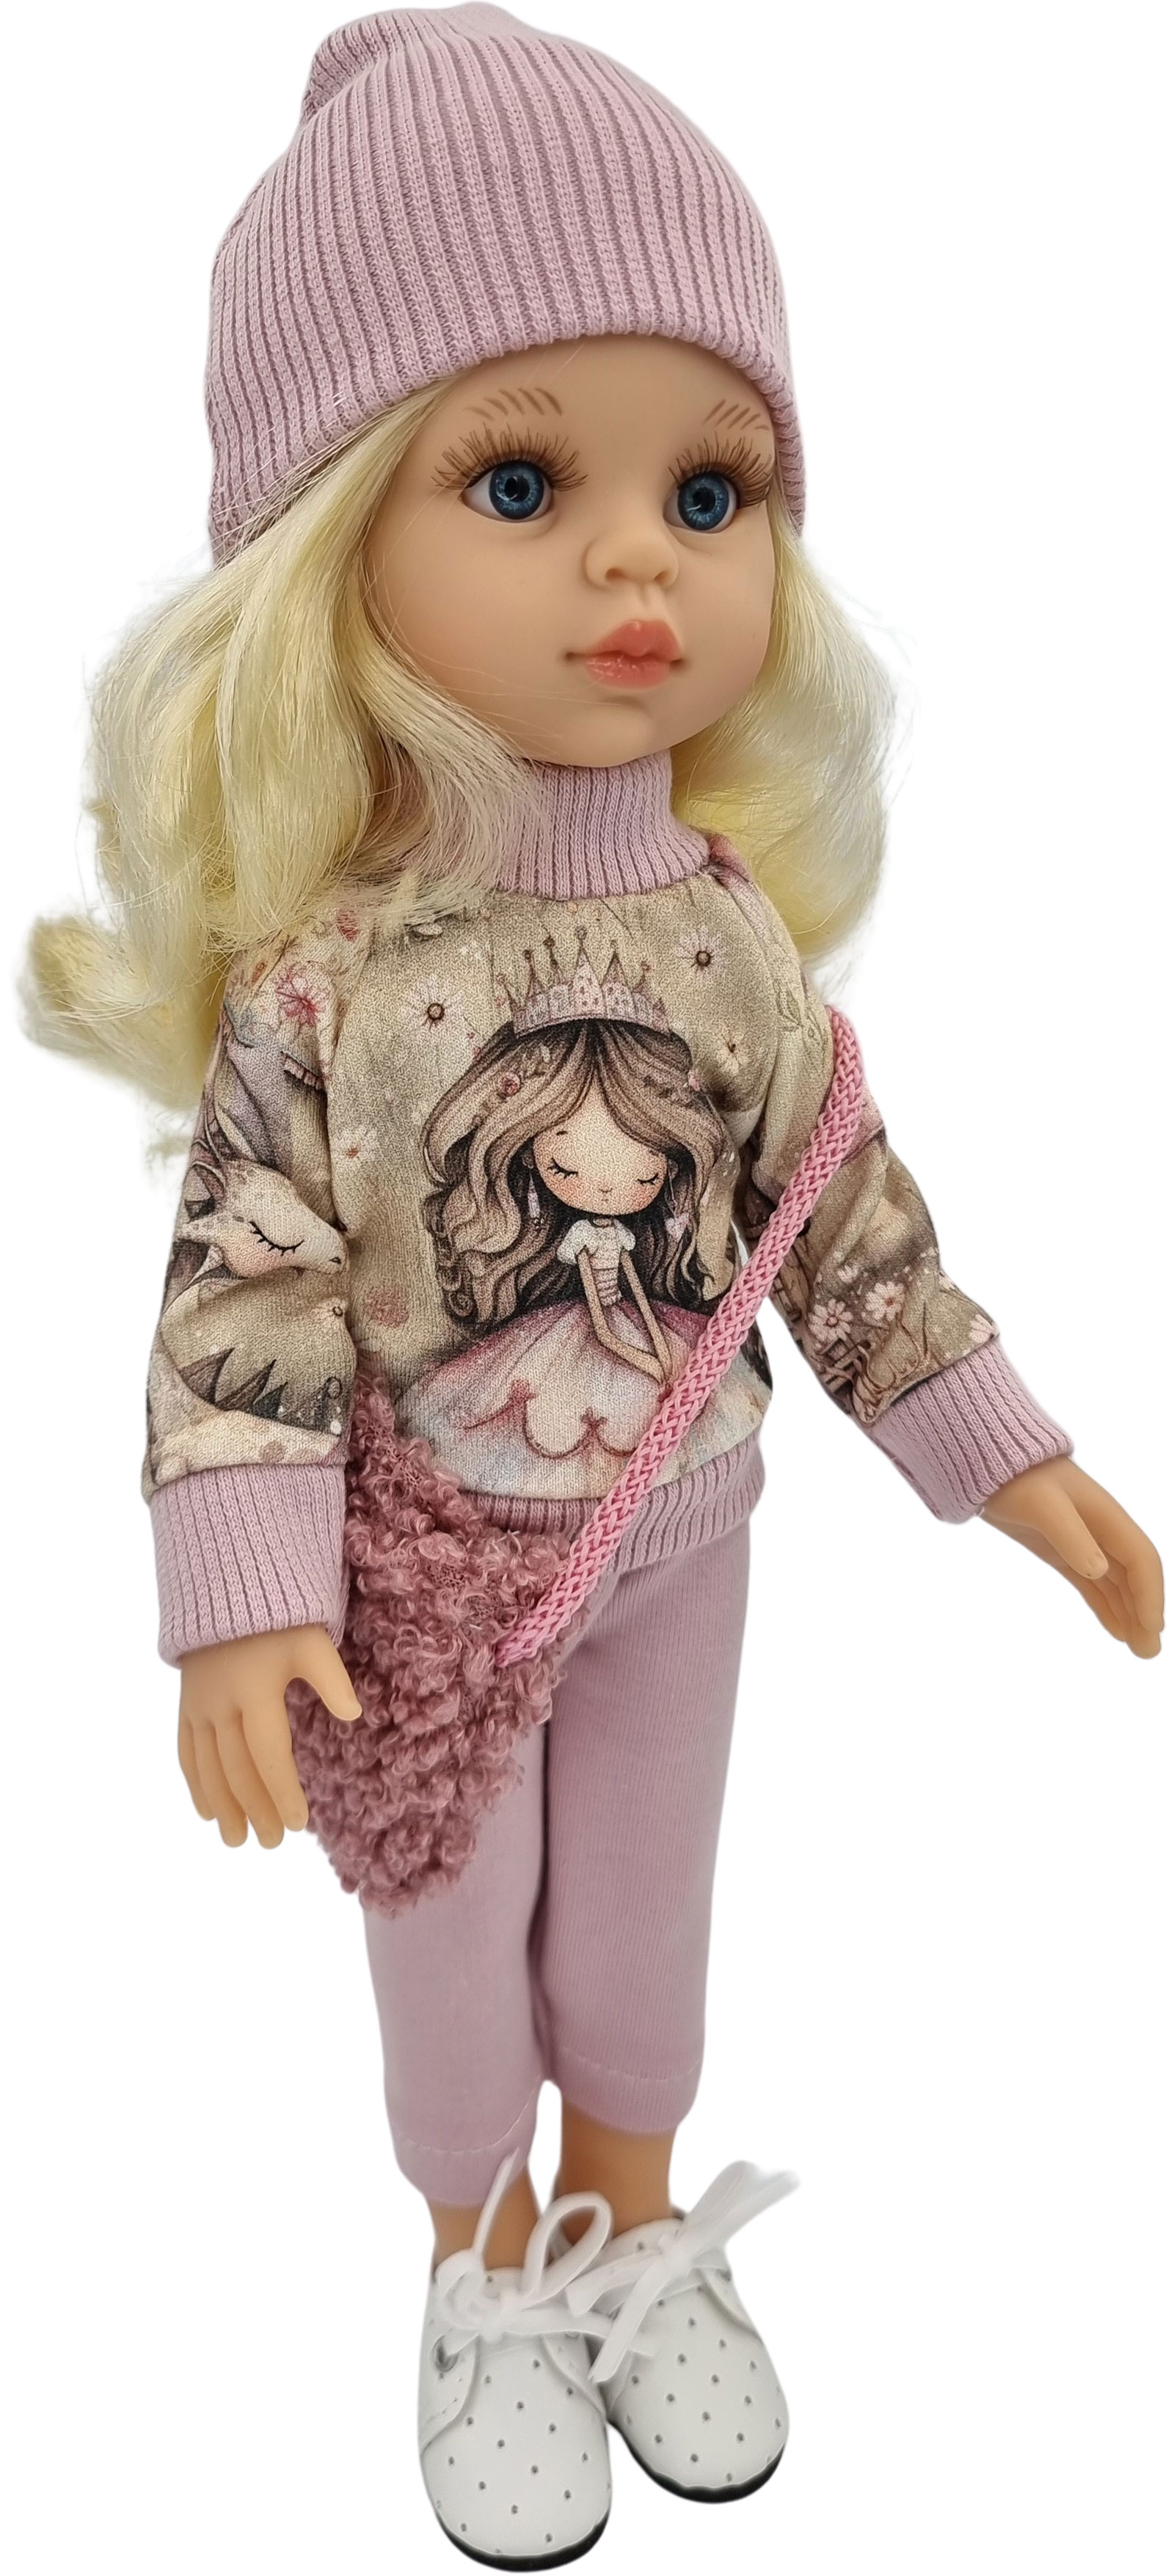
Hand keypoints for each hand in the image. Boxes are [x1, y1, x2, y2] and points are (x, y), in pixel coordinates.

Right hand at [177, 1624, 361, 1847]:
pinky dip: (195, 1784)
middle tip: (274, 1842)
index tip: (298, 1824)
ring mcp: (198, 1705)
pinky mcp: (186, 1704)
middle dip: (256, 1809)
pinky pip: (185, 1751)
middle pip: (237, 1768)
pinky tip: (207, 1812)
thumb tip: (354, 1714)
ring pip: (207, 1767)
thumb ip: (331, 1677)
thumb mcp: (312, 1639)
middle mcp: (220, 1703)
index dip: (282, 1791)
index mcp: (255, 1690)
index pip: (267, 1753)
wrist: (227, 1583)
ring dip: (223, 1807)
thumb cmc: (280, 1616)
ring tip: (238, 1841)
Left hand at [981, 1459, 1163, 1657]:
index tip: (1152, 1627)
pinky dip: (1107, 1607)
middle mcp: (1101, 1531)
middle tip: (1148, 1654)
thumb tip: (1100, 1570)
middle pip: (1134, 1577)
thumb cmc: (1016, 1477)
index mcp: (1106, 1516)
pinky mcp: (1062, 1551)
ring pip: (1116, 1584)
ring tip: (1139, 1650)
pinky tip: (1116, 1630)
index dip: (1150, 1593)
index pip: (1141, 1559)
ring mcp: (1083, 1542)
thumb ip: (1070, 1535)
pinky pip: (1094, 1585)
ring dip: (1130, 1615)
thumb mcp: (1041, 1505)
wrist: (987, 1459)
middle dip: (1144, 1613)